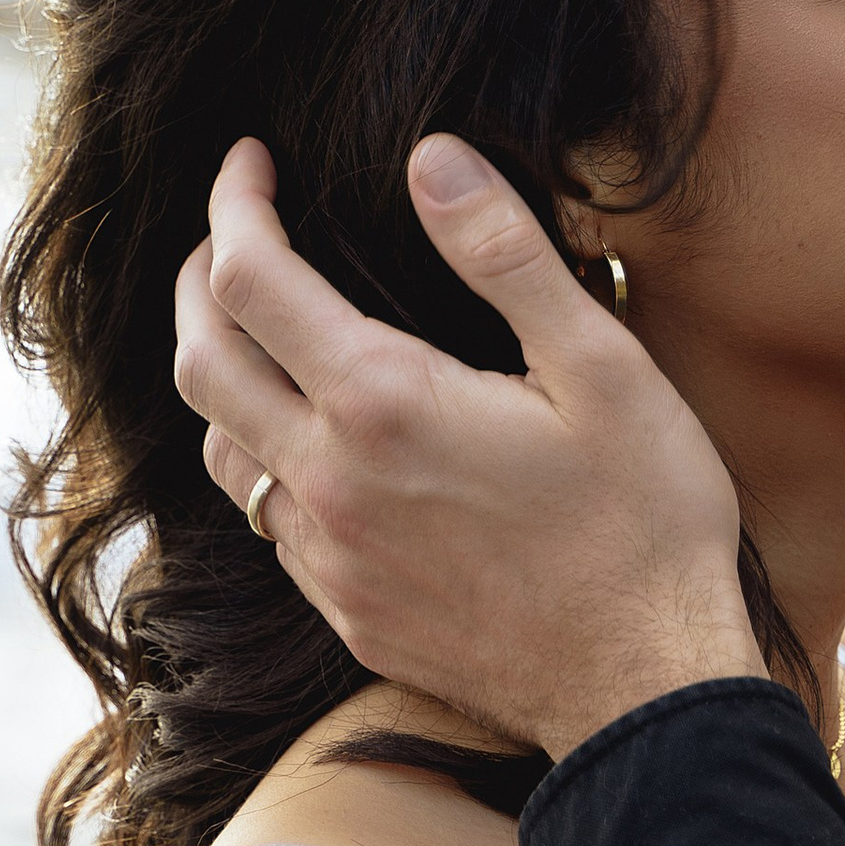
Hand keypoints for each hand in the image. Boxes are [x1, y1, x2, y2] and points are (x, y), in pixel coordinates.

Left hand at [174, 136, 765, 755]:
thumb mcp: (602, 368)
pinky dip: (269, 463)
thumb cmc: (644, 523)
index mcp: (382, 403)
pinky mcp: (347, 613)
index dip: (233, 203)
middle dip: (198, 281)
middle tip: (231, 235)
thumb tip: (431, 157)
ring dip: (223, 377)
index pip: (249, 277)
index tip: (251, 161)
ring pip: (220, 450)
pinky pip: (270, 525)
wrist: (645, 688)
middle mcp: (328, 481)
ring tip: (264, 337)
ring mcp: (329, 559)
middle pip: (199, 361)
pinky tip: (322, 448)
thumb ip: (505, 256)